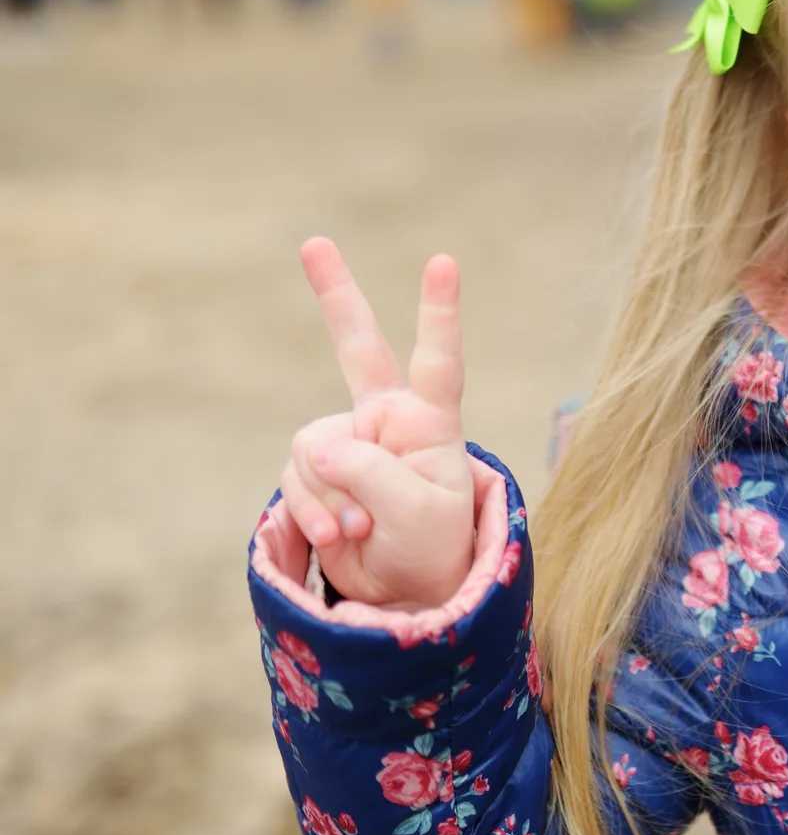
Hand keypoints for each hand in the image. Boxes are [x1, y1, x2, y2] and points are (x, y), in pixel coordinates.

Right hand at [277, 237, 476, 608]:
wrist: (404, 592)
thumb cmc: (431, 546)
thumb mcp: (417, 512)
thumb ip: (372, 471)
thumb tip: (317, 446)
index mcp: (430, 422)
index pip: (438, 360)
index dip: (439, 312)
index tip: (443, 261)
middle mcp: (387, 420)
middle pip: (360, 347)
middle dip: (335, 296)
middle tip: (313, 242)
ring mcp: (348, 442)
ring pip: (313, 449)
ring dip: (330, 496)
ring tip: (361, 529)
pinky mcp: (317, 471)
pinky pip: (298, 480)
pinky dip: (313, 512)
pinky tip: (339, 536)